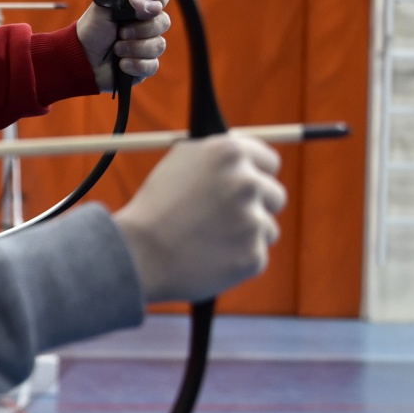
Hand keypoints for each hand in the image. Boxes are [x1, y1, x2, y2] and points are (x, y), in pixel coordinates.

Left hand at [75, 0, 169, 90]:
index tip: (140, 7)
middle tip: (121, 33)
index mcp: (139, 6)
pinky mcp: (145, 65)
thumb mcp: (102, 8)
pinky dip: (135, 64)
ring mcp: (148, 45)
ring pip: (159, 45)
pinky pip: (152, 65)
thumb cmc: (92, 30)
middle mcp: (147, 24)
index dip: (157, 0)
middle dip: (142, 29)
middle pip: (164, 22)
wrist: (82, 58)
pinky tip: (121, 64)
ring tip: (116, 49)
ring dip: (134, 48)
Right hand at [114, 135, 287, 304]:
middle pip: (275, 195)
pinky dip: (236, 259)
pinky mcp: (254, 256)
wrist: (139, 253)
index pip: (269, 161)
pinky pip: (255, 255)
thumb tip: (244, 161)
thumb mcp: (179, 163)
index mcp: (228, 154)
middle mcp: (246, 183)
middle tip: (225, 217)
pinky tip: (210, 256)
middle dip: (256, 205)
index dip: (257, 174)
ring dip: (246, 234)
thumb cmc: (154, 208)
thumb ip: (216, 157)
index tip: (249, 185)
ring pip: (267, 228)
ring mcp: (253, 221)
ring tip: (209, 239)